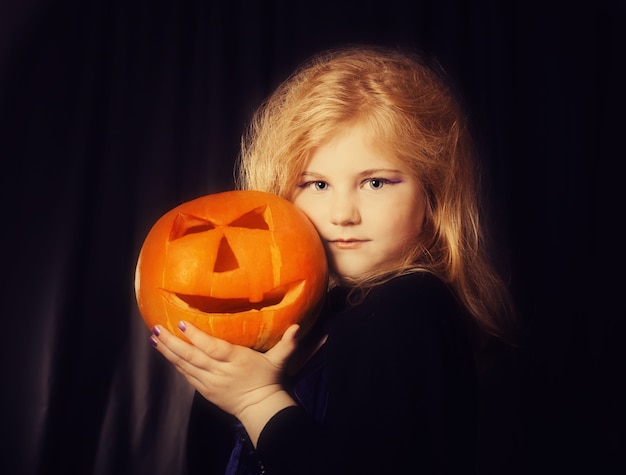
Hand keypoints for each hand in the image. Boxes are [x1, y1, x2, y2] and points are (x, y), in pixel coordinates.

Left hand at [150, 321, 298, 420]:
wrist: (261, 408)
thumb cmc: (269, 379)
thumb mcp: (279, 360)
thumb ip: (287, 343)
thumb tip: (298, 326)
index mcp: (237, 361)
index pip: (213, 348)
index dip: (197, 337)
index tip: (181, 324)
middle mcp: (220, 372)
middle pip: (193, 357)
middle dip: (173, 343)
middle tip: (156, 329)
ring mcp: (210, 383)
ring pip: (185, 366)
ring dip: (169, 352)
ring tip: (154, 339)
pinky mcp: (205, 391)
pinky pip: (187, 376)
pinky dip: (175, 365)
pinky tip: (165, 353)